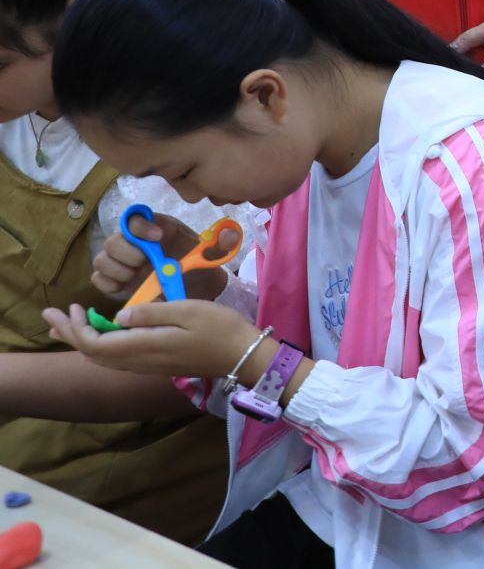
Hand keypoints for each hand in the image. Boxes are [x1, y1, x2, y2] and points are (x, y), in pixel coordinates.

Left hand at [41, 301, 257, 379]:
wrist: (243, 356)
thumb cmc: (220, 328)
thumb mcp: (189, 310)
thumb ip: (151, 312)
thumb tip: (118, 315)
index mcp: (144, 346)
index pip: (95, 344)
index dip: (77, 328)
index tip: (74, 306)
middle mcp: (139, 361)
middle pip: (92, 353)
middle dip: (69, 333)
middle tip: (51, 315)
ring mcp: (146, 366)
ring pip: (102, 358)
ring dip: (82, 339)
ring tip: (68, 322)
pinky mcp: (155, 365)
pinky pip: (116, 358)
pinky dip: (100, 344)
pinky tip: (103, 331)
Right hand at [91, 216, 226, 303]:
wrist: (195, 288)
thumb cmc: (200, 264)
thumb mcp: (213, 254)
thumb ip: (221, 244)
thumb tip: (230, 233)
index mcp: (157, 227)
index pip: (136, 216)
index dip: (141, 224)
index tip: (158, 237)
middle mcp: (135, 242)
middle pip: (113, 239)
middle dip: (126, 251)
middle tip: (144, 263)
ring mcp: (122, 261)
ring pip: (102, 258)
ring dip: (116, 268)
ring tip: (136, 276)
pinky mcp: (115, 280)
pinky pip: (98, 278)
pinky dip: (107, 282)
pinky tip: (125, 286)